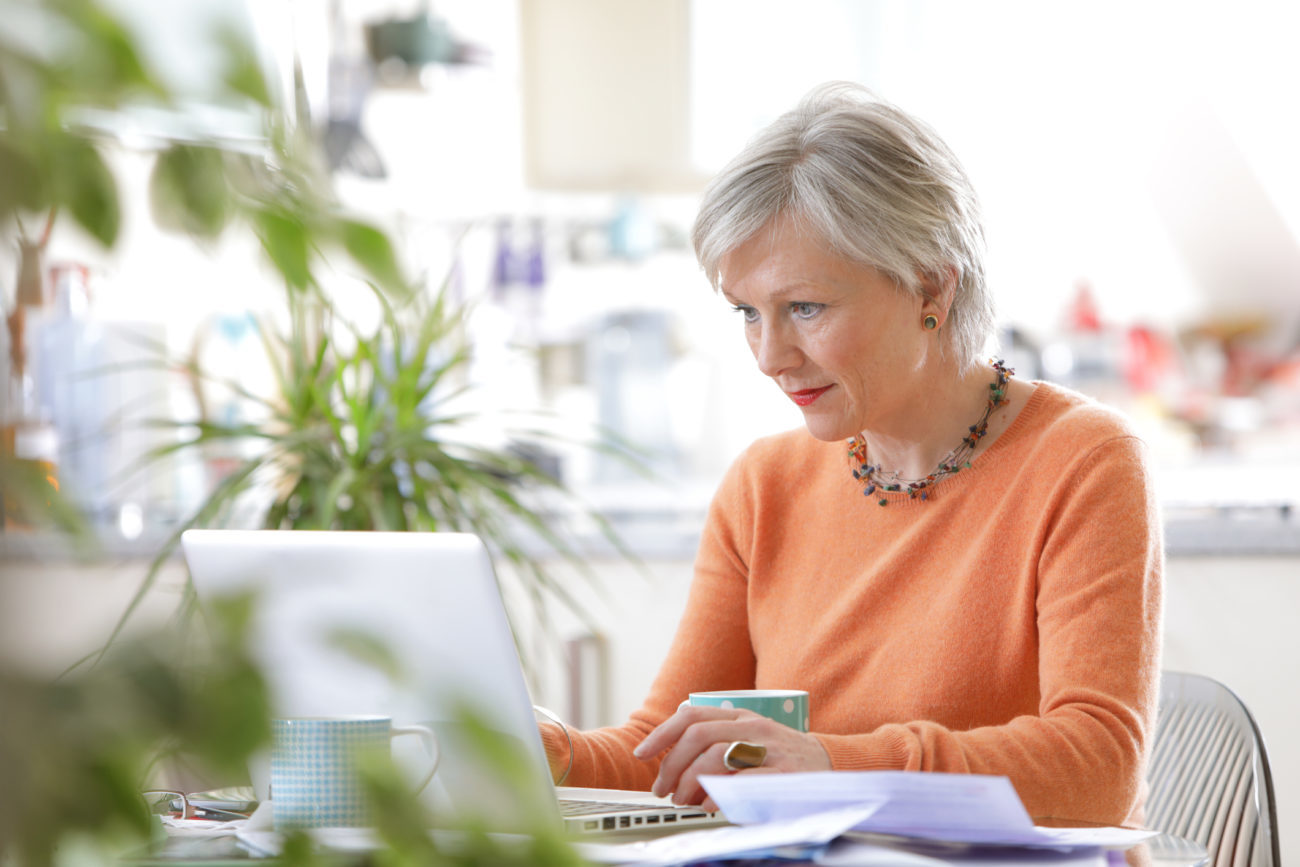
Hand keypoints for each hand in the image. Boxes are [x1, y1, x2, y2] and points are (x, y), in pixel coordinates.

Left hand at [632, 705, 830, 807]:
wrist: (831, 763)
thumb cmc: (781, 755)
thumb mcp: (749, 737)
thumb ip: (716, 741)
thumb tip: (673, 763)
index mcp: (740, 716)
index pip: (692, 715)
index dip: (662, 733)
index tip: (642, 754)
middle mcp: (753, 727)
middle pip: (699, 736)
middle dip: (672, 764)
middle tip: (662, 789)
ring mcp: (769, 749)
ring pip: (717, 755)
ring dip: (691, 780)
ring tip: (683, 800)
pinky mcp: (783, 773)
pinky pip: (745, 780)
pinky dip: (720, 793)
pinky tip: (708, 805)